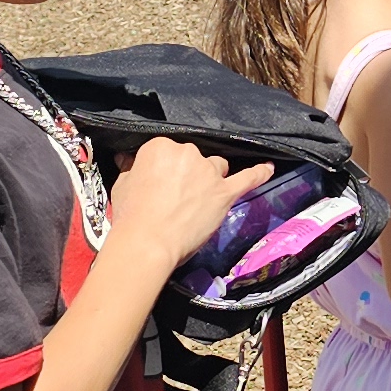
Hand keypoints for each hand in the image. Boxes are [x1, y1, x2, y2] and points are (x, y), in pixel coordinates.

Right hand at [108, 139, 260, 273]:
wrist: (147, 243)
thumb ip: (131, 169)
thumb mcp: (122, 185)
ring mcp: (209, 173)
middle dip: (187, 174)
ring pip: (216, 167)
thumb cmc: (131, 216)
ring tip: (199, 199)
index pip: (166, 151)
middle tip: (174, 196)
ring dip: (210, 179)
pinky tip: (268, 168)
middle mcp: (188, 154)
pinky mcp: (224, 193)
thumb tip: (127, 160)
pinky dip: (259, 173)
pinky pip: (247, 179)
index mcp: (161, 147)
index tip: (158, 182)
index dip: (164, 169)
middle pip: (194, 158)